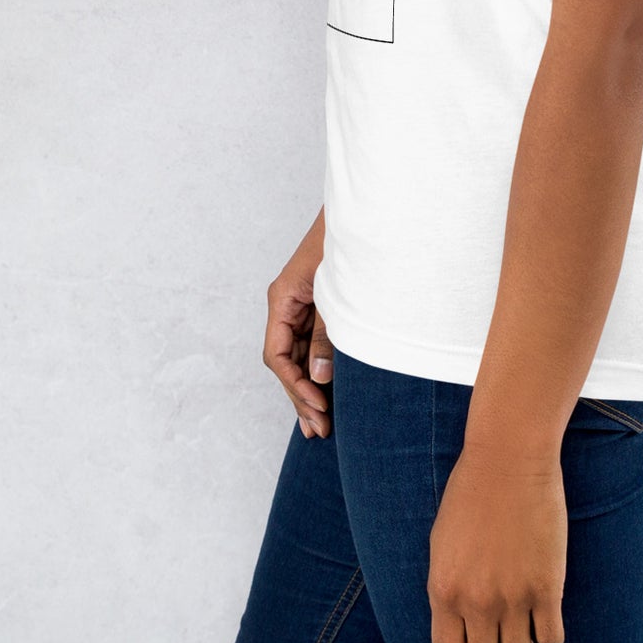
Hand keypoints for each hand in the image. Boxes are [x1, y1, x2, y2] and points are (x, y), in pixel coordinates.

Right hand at [263, 208, 333, 436]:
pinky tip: (328, 393)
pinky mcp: (318, 306)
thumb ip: (327, 335)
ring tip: (320, 426)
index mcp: (282, 298)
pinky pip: (312, 344)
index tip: (318, 406)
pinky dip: (319, 368)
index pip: (276, 354)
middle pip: (285, 360)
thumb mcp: (336, 293)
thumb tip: (318, 377)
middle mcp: (287, 304)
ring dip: (308, 388)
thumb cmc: (349, 243)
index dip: (294, 385)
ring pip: (297, 356)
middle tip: (320, 430)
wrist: (366, 211)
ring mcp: (302, 306)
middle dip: (300, 395)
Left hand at [427, 440, 566, 642]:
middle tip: (502, 622)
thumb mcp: (443, 542)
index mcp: (444, 589)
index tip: (475, 633)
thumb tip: (459, 618)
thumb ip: (448, 586)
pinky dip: (550, 635)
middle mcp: (475, 601)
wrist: (509, 458)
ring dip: (523, 638)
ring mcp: (512, 597)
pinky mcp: (547, 587)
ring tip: (526, 613)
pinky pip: (552, 641)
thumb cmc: (472, 490)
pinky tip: (547, 612)